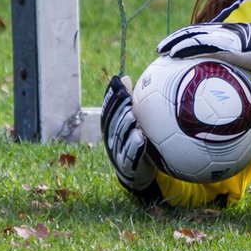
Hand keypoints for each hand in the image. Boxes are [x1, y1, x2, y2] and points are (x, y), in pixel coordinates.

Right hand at [100, 76, 155, 193]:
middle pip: (112, 122)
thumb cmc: (135, 142)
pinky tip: (141, 137)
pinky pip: (130, 155)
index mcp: (110, 126)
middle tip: (127, 97)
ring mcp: (117, 153)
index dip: (113, 96)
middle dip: (118, 109)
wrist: (138, 173)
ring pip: (119, 138)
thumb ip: (128, 102)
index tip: (120, 83)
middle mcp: (111, 138)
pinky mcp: (127, 166)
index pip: (109, 109)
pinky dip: (134, 146)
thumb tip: (125, 77)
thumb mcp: (131, 121)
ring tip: (133, 115)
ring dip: (125, 126)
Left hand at [156, 22, 250, 70]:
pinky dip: (185, 49)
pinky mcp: (224, 46)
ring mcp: (223, 38)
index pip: (205, 32)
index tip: (178, 43)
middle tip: (163, 47)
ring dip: (175, 43)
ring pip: (193, 37)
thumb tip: (241, 76)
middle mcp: (224, 32)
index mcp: (230, 32)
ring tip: (162, 50)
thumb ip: (245, 60)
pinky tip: (173, 54)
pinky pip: (199, 47)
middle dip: (177, 38)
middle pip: (194, 32)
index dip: (190, 36)